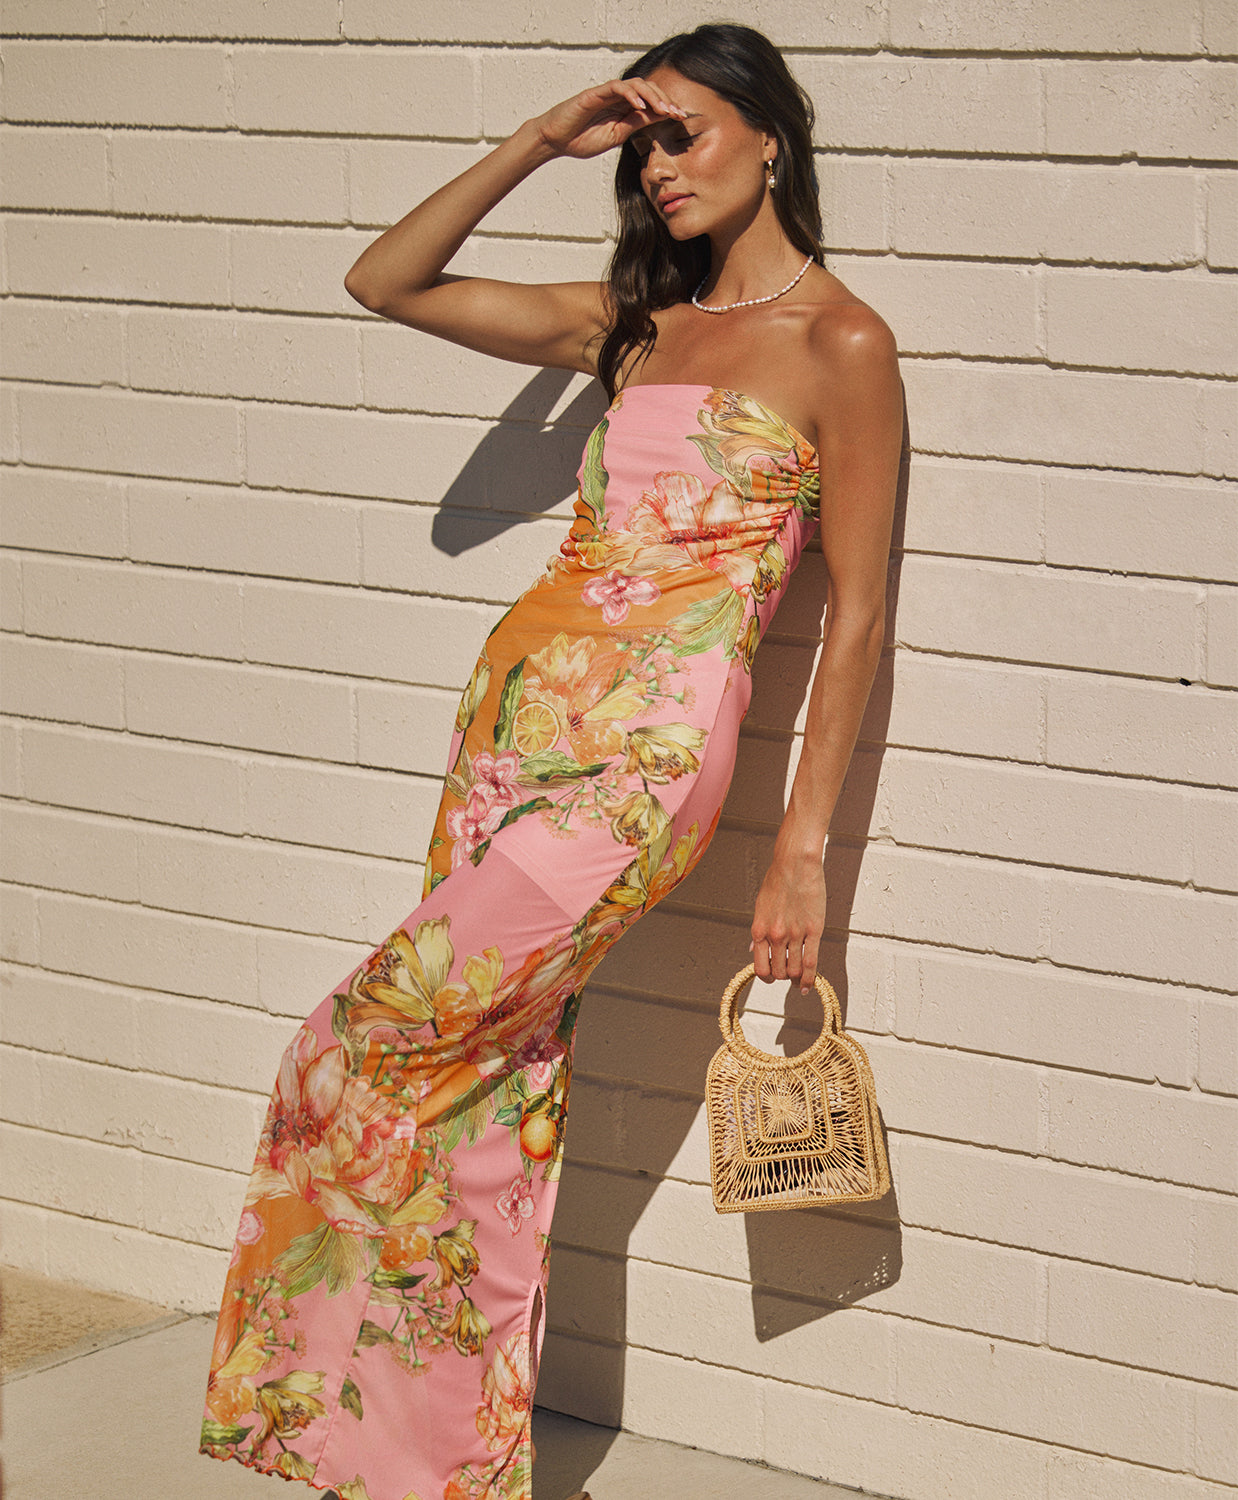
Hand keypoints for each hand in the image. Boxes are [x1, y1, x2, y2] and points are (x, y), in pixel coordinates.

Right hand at [529, 76, 688, 161]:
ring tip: (664, 110)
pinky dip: (631, 94)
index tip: (682, 119)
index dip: (668, 108)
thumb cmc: (581, 139)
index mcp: (624, 109)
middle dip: (665, 100)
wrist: (555, 141)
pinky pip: (616, 88)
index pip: (651, 102)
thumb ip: (635, 124)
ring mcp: (607, 94)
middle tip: (678, 114)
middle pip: (648, 90)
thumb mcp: (616, 135)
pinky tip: (641, 106)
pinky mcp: (595, 93)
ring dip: (652, 96)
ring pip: (636, 85)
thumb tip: (659, 117)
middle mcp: (618, 98)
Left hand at [749, 853, 825, 992]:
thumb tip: (754, 949)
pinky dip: (810, 978)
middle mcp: (776, 936)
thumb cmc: (778, 880)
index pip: (760, 967)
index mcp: (759, 930)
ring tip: (799, 978)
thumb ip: (759, 930)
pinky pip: (811, 962)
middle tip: (788, 975)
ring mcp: (795, 934)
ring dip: (797, 978)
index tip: (771, 977)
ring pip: (795, 970)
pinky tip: (809, 986)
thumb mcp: (760, 906)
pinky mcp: (814, 930)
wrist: (796, 864)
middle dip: (783, 977)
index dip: (766, 977)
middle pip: (779, 972)